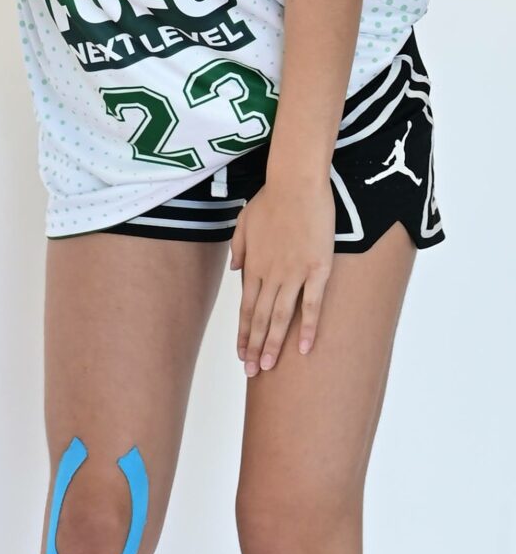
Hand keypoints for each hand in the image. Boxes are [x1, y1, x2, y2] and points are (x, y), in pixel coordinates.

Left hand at [228, 174, 335, 374]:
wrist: (296, 183)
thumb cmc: (271, 198)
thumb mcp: (244, 222)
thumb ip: (239, 249)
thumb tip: (236, 270)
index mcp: (253, 265)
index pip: (246, 307)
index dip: (244, 332)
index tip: (240, 353)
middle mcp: (270, 274)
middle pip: (261, 318)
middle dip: (254, 346)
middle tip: (250, 371)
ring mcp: (294, 273)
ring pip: (281, 317)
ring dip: (274, 344)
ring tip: (268, 367)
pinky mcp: (317, 269)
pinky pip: (311, 305)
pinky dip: (307, 328)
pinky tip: (304, 349)